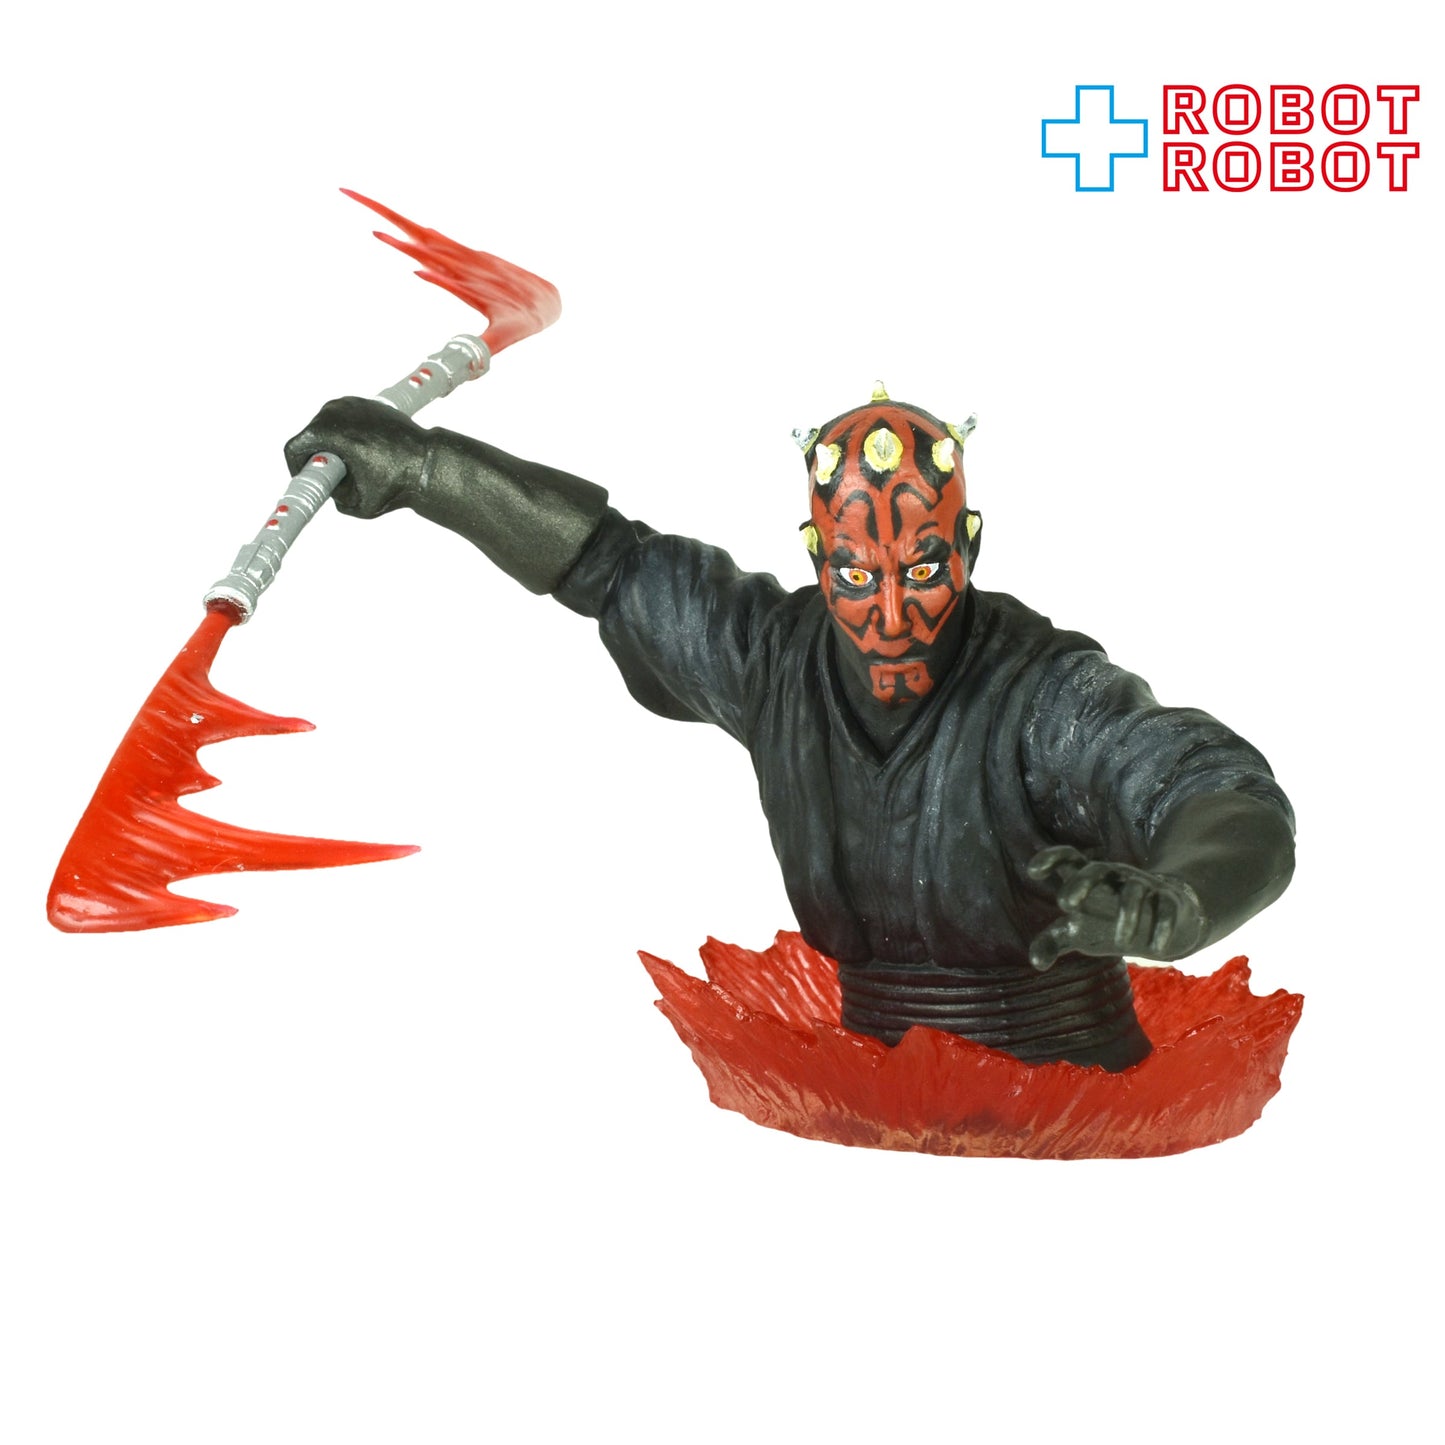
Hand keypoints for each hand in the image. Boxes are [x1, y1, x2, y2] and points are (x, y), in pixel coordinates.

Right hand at [283, 396, 429, 518]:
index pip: (294, 447)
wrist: (427, 461)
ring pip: (326, 426)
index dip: (297, 468)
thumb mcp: (359, 505)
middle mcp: (335, 411)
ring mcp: (350, 403)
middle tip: (335, 478)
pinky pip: (344, 419)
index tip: (309, 479)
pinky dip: (347, 434)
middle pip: (310, 436)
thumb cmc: (397, 481)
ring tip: (350, 466)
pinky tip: (360, 452)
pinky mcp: (365, 402)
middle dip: (317, 458)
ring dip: (331, 445)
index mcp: (327, 431)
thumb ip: (336, 500)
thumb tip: (330, 493)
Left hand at [1026, 845, 1206, 971]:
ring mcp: (1142, 887)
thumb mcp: (1076, 932)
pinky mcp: (1169, 901)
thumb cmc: (1106, 923)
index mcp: (1089, 881)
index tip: (1032, 871)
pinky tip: (1155, 948)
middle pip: (1097, 869)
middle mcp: (1114, 878)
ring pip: (1135, 891)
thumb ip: (1051, 942)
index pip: (1068, 858)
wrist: (1158, 921)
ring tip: (1121, 942)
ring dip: (1127, 915)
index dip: (1051, 859)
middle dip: (1080, 882)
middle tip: (1064, 904)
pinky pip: (1167, 908)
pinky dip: (1162, 926)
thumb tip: (1036, 962)